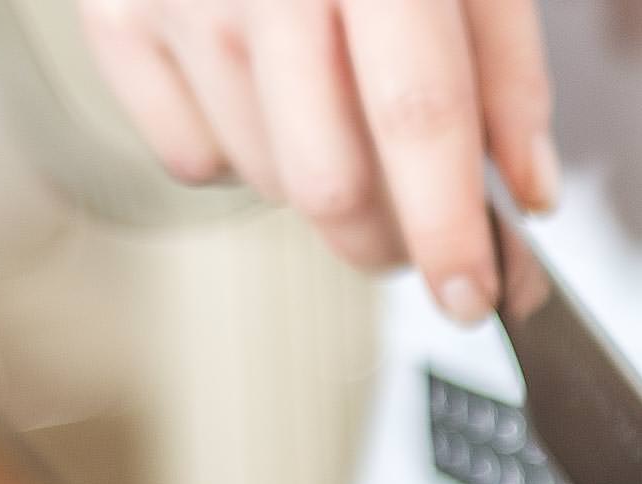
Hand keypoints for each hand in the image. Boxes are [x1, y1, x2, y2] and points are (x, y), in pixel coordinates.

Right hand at [79, 0, 554, 322]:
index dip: (448, 229)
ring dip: (325, 188)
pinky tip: (271, 94)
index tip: (472, 297)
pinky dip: (244, 154)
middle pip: (329, 180)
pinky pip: (190, 158)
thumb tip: (530, 194)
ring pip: (269, 182)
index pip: (415, 117)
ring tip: (344, 115)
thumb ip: (511, 76)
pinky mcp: (112, 15)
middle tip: (427, 226)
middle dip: (392, 238)